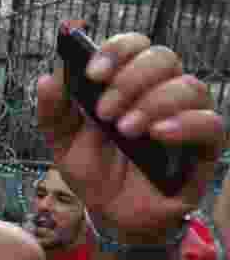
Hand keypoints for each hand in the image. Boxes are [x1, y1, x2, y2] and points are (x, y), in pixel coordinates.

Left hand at [37, 31, 224, 239]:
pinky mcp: (205, 146)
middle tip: (104, 112)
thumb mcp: (63, 142)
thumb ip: (54, 110)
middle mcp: (161, 91)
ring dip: (153, 102)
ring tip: (125, 130)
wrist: (111, 213)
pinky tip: (157, 134)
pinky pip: (211, 123)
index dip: (116, 50)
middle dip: (130, 80)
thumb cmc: (93, 170)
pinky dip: (184, 124)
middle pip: (163, 58)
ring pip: (189, 86)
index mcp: (128, 82)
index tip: (92, 73)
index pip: (134, 46)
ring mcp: (186, 116)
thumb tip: (48, 77)